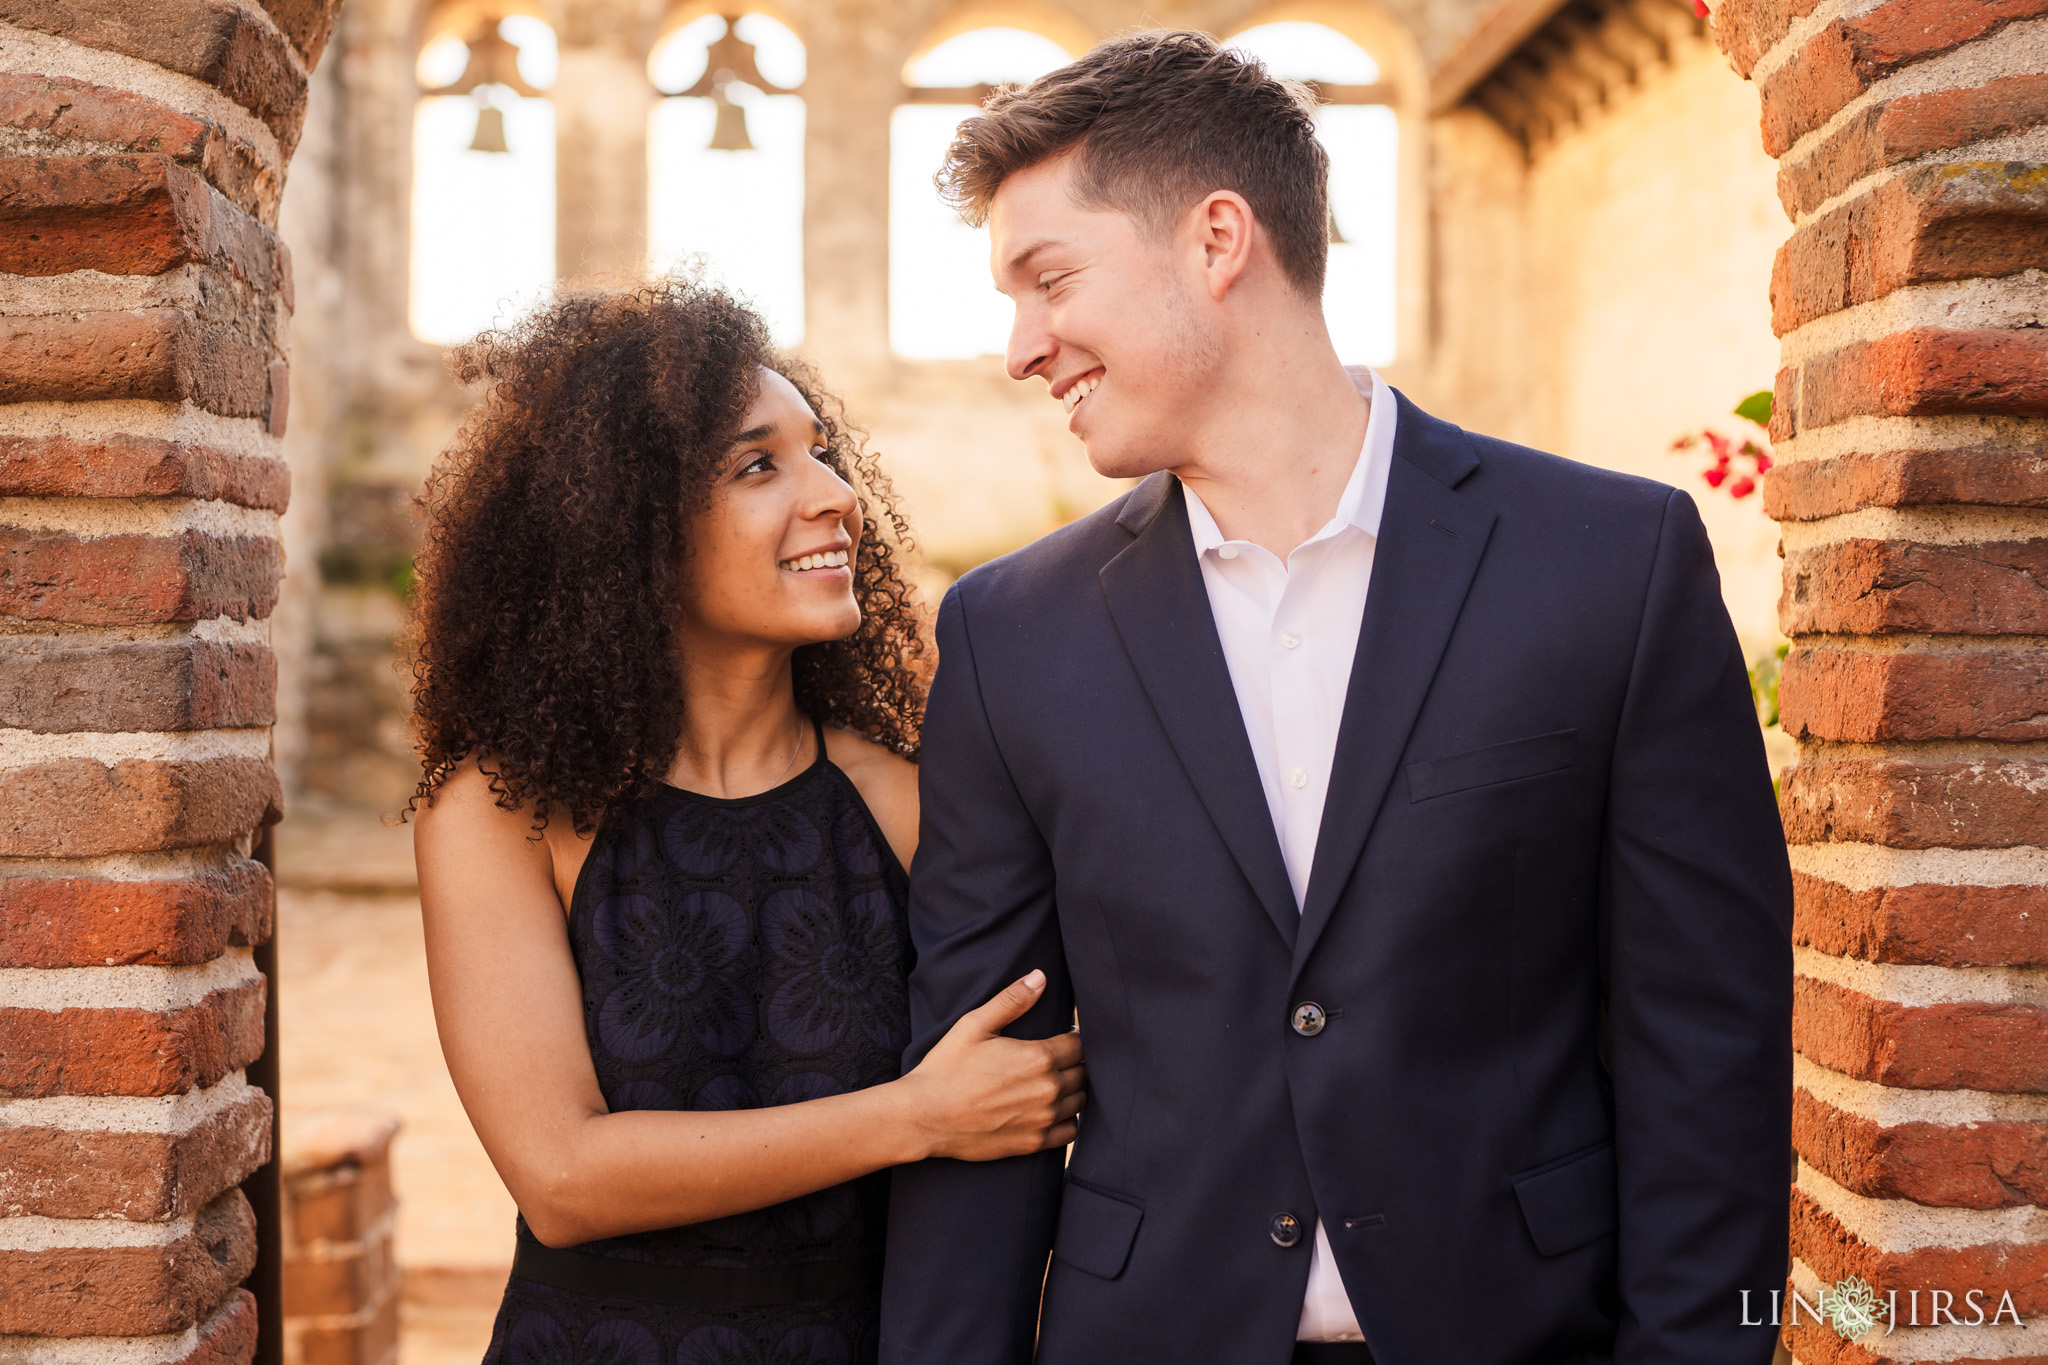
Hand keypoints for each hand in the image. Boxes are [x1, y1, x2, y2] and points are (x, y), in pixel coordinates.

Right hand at [895, 970, 1086, 1161]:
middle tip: (1055, 1059)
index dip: (1073, 1037)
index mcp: (1038, 1058)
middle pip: (1084, 1072)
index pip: (1080, 1044)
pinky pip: (1071, 1130)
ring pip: (1081, 1100)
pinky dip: (1067, 1119)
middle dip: (1074, 1062)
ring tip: (1052, 1082)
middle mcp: (1048, 1090)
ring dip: (1072, 1089)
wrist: (924, 1117)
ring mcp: (1043, 1119)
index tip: (1061, 1036)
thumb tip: (1040, 977)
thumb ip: (1011, 1000)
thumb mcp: (974, 1025)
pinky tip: (1051, 1110)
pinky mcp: (1034, 1143)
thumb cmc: (946, 1068)